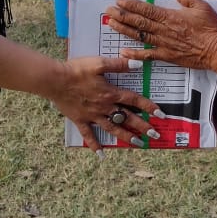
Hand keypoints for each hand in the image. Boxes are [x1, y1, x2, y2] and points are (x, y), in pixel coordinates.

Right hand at [48, 56, 162, 151]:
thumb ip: (119, 65)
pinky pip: (89, 135)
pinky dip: (94, 145)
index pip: (135, 101)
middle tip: (155, 135)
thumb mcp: (99, 63)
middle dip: (143, 127)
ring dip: (126, 137)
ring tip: (138, 144)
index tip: (161, 115)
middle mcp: (105, 107)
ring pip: (113, 129)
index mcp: (111, 93)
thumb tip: (138, 65)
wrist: (55, 80)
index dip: (149, 107)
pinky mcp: (80, 120)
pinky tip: (100, 154)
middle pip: (128, 118)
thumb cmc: (76, 70)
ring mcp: (93, 116)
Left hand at [104, 0, 216, 70]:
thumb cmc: (210, 28)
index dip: (132, 5)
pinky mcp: (166, 56)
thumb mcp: (200, 6)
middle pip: (139, 22)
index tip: (119, 1)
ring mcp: (163, 44)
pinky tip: (123, 51)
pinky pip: (147, 55)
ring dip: (124, 30)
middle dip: (122, 16)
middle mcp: (163, 30)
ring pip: (139, 36)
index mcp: (170, 16)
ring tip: (111, 24)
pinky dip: (135, 54)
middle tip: (108, 11)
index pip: (147, 9)